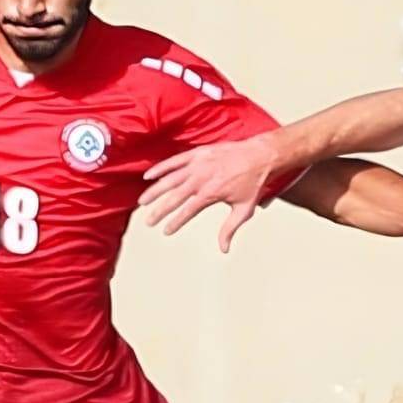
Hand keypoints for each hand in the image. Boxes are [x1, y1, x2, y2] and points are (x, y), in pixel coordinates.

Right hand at [139, 134, 280, 251]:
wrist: (260, 156)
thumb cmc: (253, 183)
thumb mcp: (244, 209)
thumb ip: (230, 229)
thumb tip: (224, 249)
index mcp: (212, 193)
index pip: (188, 211)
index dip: (175, 222)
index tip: (165, 231)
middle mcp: (202, 178)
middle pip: (174, 197)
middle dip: (160, 210)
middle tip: (149, 221)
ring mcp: (198, 164)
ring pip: (170, 179)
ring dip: (155, 191)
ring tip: (142, 202)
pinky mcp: (197, 153)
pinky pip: (175, 161)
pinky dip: (161, 168)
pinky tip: (148, 176)